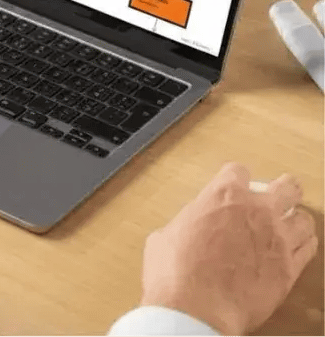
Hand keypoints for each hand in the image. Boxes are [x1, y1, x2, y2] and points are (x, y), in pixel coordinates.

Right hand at [140, 162, 317, 334]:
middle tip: (279, 194)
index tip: (234, 185)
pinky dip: (304, 246)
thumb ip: (188, 224)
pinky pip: (309, 249)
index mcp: (222, 195)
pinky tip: (296, 248)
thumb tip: (187, 232)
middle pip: (286, 187)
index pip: (238, 171)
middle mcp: (255, 210)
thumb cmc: (174, 271)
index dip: (235, 178)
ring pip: (303, 218)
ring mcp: (276, 239)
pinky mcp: (289, 269)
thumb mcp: (168, 234)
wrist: (195, 307)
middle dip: (284, 189)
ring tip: (289, 224)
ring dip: (295, 220)